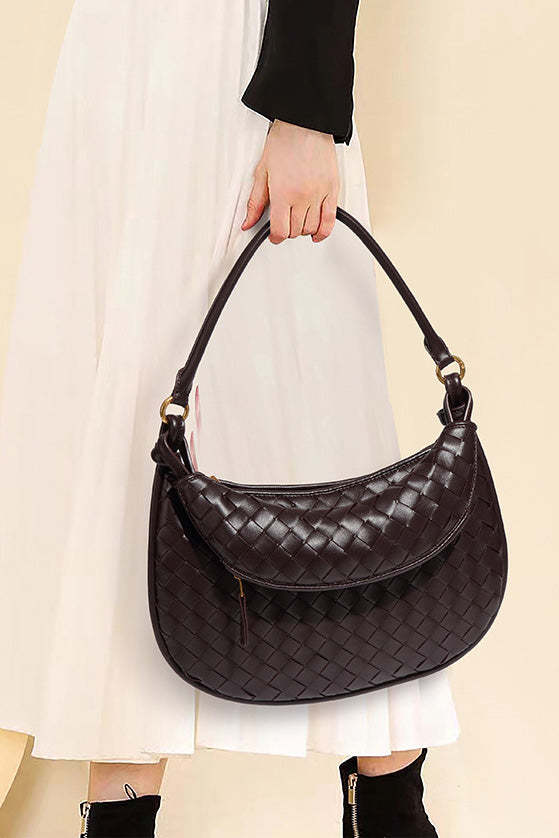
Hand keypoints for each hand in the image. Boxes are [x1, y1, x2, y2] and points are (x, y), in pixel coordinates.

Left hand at [242, 120, 338, 243]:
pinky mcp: (332, 189)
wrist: (304, 122)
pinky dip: (323, 231)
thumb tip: (247, 222)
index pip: (280, 230)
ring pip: (311, 227)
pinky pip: (330, 220)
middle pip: (296, 231)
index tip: (274, 235)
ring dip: (303, 230)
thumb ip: (255, 201)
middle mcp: (302, 196)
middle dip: (288, 231)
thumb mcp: (262, 172)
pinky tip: (316, 233)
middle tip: (284, 222)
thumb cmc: (284, 142)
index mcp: (283, 193)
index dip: (275, 237)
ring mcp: (319, 194)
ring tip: (297, 221)